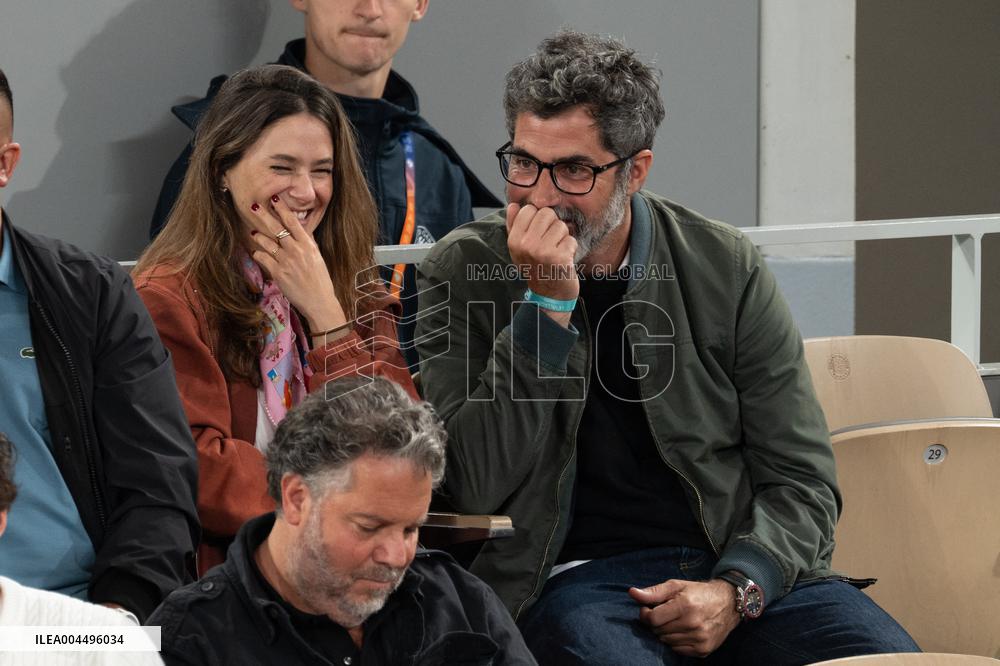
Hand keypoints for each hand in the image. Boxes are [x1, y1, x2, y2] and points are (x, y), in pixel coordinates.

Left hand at [247, 196, 347, 331]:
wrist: (319, 301)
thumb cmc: (321, 280)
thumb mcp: (318, 258)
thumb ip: (309, 243)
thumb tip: (303, 231)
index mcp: (308, 245)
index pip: (293, 222)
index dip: (283, 209)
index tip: (275, 199)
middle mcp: (296, 250)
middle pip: (277, 228)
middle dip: (264, 215)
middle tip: (254, 206)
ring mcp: (286, 261)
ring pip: (267, 242)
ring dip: (259, 236)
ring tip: (254, 232)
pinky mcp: (278, 273)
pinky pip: (263, 258)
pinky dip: (258, 254)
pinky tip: (257, 253)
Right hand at [505, 203, 578, 301]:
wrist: (549, 295)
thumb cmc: (536, 268)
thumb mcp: (519, 248)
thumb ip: (514, 225)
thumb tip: (513, 205)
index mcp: (514, 240)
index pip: (529, 209)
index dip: (538, 219)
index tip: (538, 234)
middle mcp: (526, 245)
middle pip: (547, 213)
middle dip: (552, 226)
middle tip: (549, 243)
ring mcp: (543, 252)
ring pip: (561, 225)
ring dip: (562, 238)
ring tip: (556, 251)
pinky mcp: (559, 258)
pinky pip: (571, 239)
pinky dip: (571, 249)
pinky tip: (564, 259)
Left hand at [628, 579, 739, 656]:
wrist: (728, 603)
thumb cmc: (698, 593)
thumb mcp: (675, 586)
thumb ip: (653, 592)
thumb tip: (632, 593)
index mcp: (685, 605)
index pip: (653, 619)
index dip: (646, 614)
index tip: (648, 609)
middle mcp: (693, 624)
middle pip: (658, 631)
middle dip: (656, 623)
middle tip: (664, 614)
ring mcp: (700, 638)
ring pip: (666, 642)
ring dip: (666, 633)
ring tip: (674, 621)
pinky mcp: (704, 649)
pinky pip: (678, 650)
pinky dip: (676, 642)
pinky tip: (682, 631)